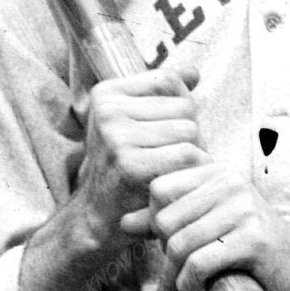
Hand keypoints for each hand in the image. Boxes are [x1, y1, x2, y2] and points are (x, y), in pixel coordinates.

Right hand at [69, 67, 205, 253]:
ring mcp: (116, 137)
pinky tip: (176, 183)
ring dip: (194, 155)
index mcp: (106, 94)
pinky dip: (192, 172)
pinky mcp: (130, 164)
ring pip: (190, 130)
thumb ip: (163, 97)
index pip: (168, 80)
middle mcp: (107, 110)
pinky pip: (187, 154)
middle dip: (190, 135)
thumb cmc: (120, 170)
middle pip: (184, 107)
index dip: (181, 106)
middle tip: (172, 160)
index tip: (167, 133)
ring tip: (173, 172)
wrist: (95, 218)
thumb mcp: (132, 125)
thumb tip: (194, 72)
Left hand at [149, 161, 289, 290]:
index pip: (159, 188)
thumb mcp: (208, 226)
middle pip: (165, 217)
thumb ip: (169, 220)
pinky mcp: (253, 239)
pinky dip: (187, 286)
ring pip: (179, 242)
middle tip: (171, 279)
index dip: (155, 220)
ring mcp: (244, 208)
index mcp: (218, 172)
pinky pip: (199, 262)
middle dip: (161, 253)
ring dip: (171, 278)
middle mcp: (231, 182)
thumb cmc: (253, 250)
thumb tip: (122, 221)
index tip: (166, 247)